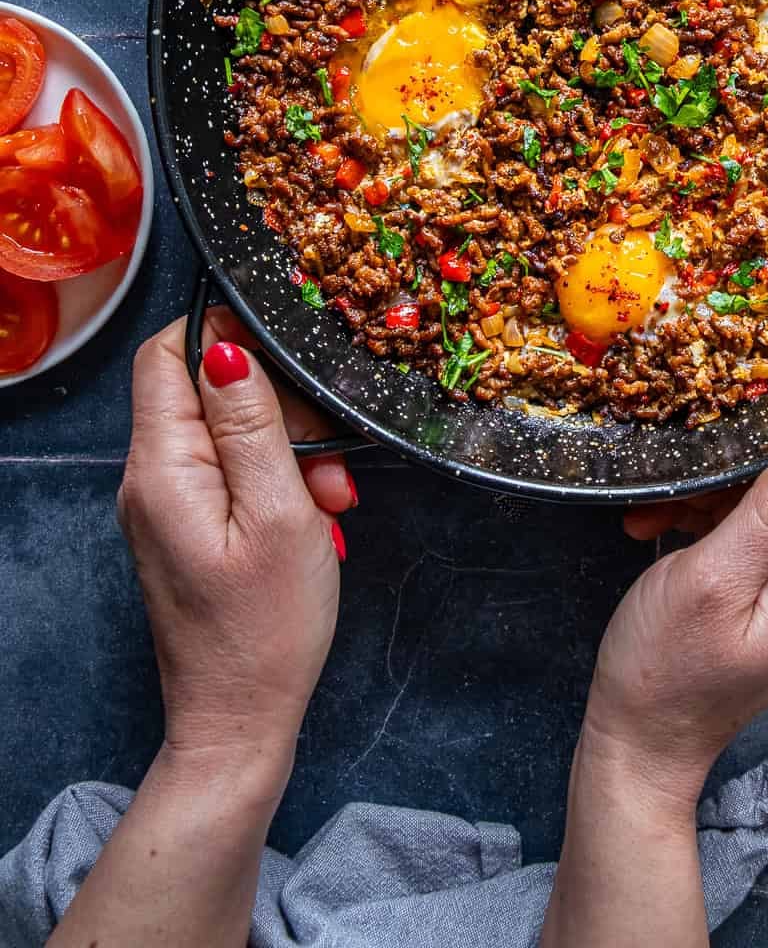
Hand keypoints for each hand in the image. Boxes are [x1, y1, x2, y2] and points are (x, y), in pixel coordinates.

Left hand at [117, 308, 351, 799]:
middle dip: (276, 405)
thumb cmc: (264, 629)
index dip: (224, 333)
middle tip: (327, 455)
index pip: (166, 354)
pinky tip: (313, 515)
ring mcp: (167, 505)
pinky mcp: (188, 528)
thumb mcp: (278, 513)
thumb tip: (228, 346)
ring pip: (226, 432)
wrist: (239, 723)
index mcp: (161, 468)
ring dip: (288, 447)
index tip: (288, 354)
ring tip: (329, 496)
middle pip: (204, 390)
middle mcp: (150, 480)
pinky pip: (231, 473)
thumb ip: (252, 424)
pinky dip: (276, 481)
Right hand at [584, 422, 767, 806]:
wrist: (636, 747)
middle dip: (764, 446)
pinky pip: (745, 530)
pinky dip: (704, 516)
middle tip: (714, 419)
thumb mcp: (717, 577)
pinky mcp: (757, 592)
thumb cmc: (668, 671)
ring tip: (665, 498)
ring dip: (719, 485)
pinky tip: (658, 522)